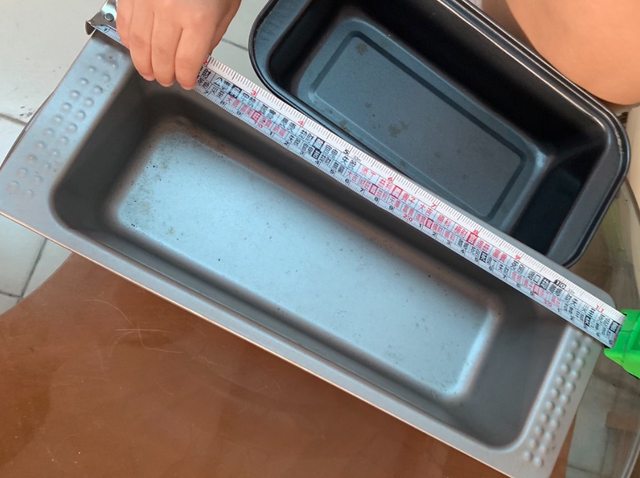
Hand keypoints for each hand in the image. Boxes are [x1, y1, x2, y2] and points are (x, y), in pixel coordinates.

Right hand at [117, 0, 240, 88]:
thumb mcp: (226, 7)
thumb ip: (212, 35)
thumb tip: (198, 57)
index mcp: (198, 19)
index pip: (186, 63)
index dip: (186, 78)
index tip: (187, 81)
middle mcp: (169, 11)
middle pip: (160, 58)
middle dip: (164, 75)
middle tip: (167, 80)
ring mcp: (146, 0)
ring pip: (138, 44)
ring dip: (143, 63)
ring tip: (149, 71)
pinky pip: (124, 23)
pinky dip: (128, 40)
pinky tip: (136, 47)